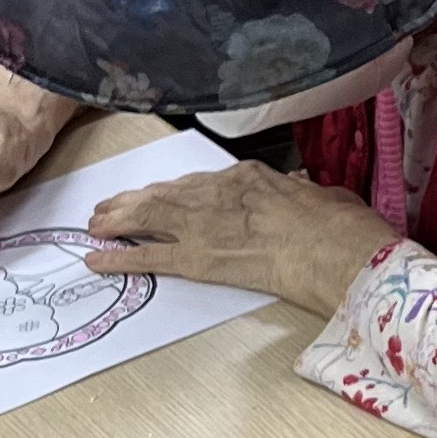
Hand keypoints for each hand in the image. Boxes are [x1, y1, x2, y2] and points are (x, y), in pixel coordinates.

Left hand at [84, 163, 397, 313]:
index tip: (158, 195)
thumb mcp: (326, 197)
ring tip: (95, 226)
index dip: (173, 191)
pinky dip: (118, 257)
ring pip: (148, 217)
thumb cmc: (341, 227)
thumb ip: (304, 194)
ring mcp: (203, 225)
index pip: (200, 183)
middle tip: (108, 207)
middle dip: (133, 202)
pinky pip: (148, 257)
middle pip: (164, 195)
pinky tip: (96, 259)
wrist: (335, 250)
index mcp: (250, 178)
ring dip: (117, 221)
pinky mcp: (197, 259)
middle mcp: (218, 194)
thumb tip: (303, 192)